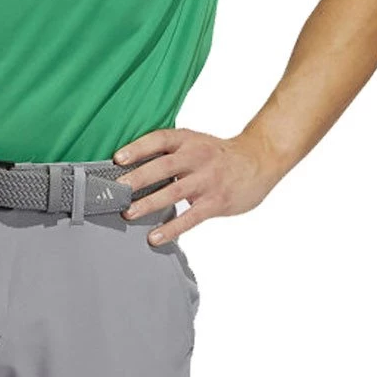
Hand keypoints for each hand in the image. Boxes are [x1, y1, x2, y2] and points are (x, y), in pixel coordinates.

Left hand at [112, 127, 280, 244]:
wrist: (259, 160)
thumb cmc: (218, 154)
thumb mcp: (195, 142)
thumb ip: (169, 152)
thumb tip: (131, 167)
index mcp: (188, 140)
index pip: (160, 139)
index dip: (138, 148)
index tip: (117, 159)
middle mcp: (197, 157)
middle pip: (163, 166)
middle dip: (138, 178)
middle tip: (116, 190)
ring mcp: (207, 180)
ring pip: (174, 192)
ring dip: (149, 203)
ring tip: (128, 214)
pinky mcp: (216, 201)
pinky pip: (191, 217)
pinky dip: (172, 228)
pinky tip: (155, 237)